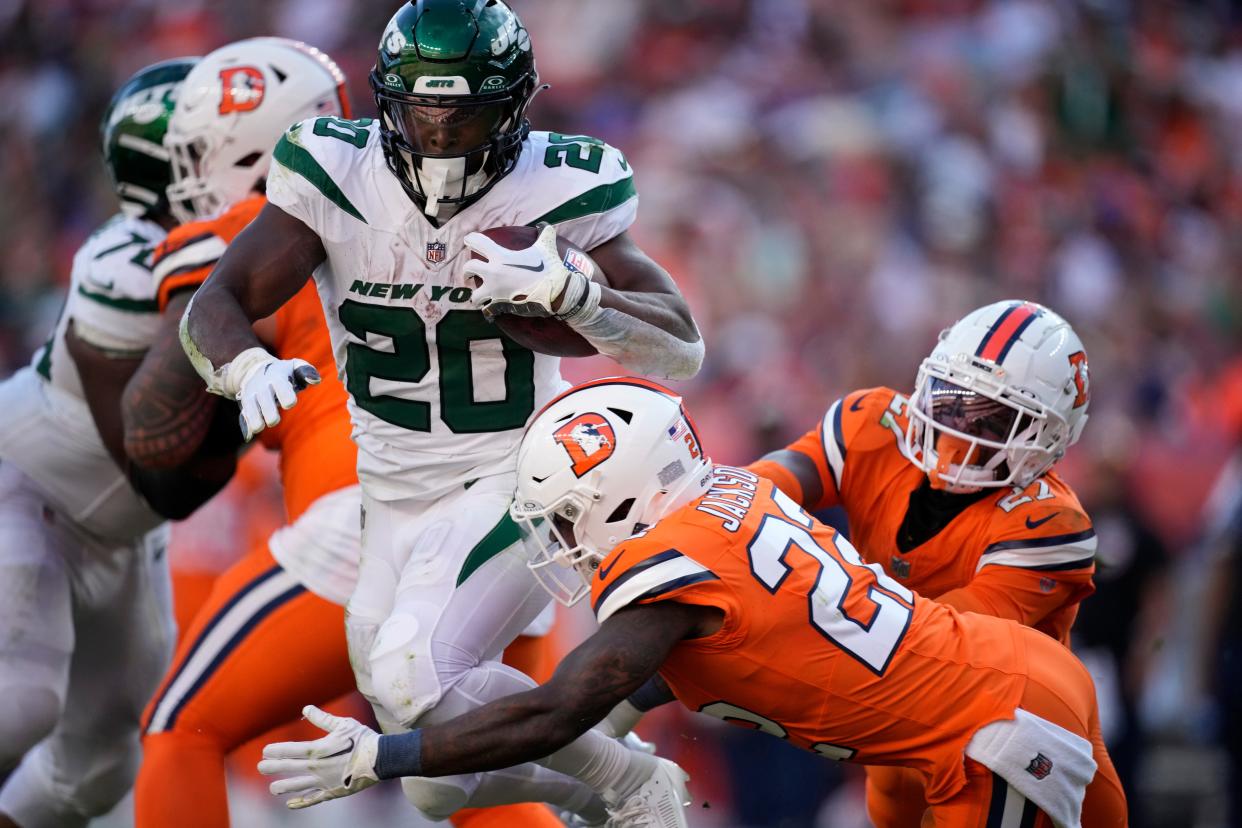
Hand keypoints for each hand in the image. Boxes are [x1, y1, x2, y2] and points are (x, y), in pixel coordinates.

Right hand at [233, 350, 319, 440]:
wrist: (256, 368)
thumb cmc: (284, 372)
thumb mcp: (295, 366)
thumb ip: (307, 372)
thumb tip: (315, 381)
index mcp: (277, 376)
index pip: (281, 386)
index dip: (286, 396)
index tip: (289, 404)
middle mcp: (262, 386)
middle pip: (265, 400)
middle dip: (269, 412)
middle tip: (274, 421)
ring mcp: (251, 395)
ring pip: (250, 408)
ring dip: (254, 419)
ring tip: (259, 427)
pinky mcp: (245, 404)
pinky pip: (244, 415)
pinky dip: (246, 425)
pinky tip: (248, 435)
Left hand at [258, 705, 380, 809]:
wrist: (381, 759)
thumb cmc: (362, 739)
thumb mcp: (343, 724)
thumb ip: (322, 719)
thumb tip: (306, 708)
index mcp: (319, 749)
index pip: (291, 750)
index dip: (276, 750)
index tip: (265, 751)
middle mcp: (317, 767)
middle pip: (290, 767)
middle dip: (273, 767)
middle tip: (261, 767)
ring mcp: (324, 781)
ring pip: (298, 785)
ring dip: (283, 786)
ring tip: (272, 788)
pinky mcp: (332, 792)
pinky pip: (313, 799)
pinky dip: (301, 802)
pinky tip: (290, 803)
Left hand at [463, 223, 574, 318]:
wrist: (556, 293)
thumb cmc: (549, 268)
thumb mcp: (546, 247)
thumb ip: (544, 233)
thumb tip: (545, 225)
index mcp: (500, 257)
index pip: (477, 243)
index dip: (471, 240)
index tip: (468, 240)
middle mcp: (493, 274)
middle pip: (469, 268)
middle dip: (468, 270)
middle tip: (470, 272)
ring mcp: (495, 292)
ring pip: (474, 295)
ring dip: (476, 294)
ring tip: (480, 295)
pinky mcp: (500, 306)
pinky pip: (487, 311)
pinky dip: (488, 311)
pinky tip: (490, 311)